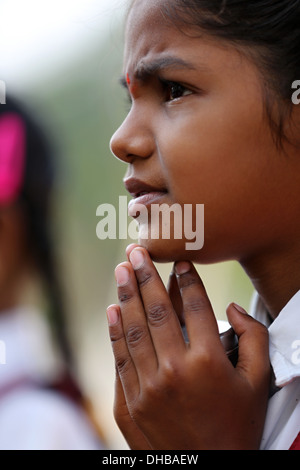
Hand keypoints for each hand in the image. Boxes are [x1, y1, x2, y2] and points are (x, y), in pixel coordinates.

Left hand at [107, 245, 269, 449]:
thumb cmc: (236, 428)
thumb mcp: (258, 383)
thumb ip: (254, 339)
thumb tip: (232, 307)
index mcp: (208, 362)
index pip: (195, 307)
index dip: (187, 280)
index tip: (180, 261)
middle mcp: (174, 370)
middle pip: (157, 311)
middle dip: (146, 276)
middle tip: (136, 251)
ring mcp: (147, 387)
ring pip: (134, 330)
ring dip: (126, 296)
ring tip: (121, 270)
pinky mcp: (129, 403)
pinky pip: (120, 359)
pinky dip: (115, 332)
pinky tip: (113, 310)